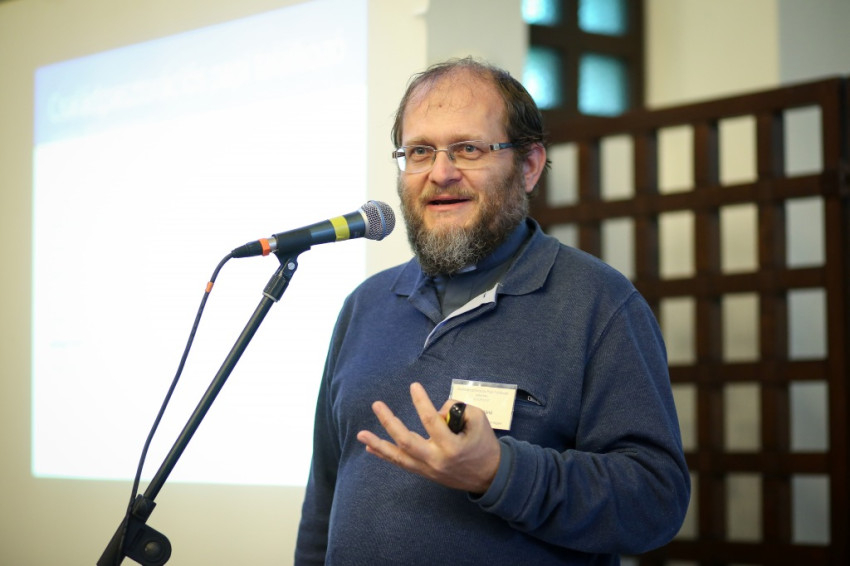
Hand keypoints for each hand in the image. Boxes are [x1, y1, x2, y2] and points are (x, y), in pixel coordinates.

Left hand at [356, 382, 500, 493]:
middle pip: (406, 441)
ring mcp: (428, 469)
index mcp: (451, 447)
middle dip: (389, 423)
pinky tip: (371, 446)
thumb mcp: (478, 420)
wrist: (490, 475)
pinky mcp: (424, 473)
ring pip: (398, 457)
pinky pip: (401, 463)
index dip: (421, 402)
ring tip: (361, 434)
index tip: (414, 386)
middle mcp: (436, 460)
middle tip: (377, 405)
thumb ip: (456, 410)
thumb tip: (436, 410)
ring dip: (378, 444)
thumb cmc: (484, 444)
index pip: (431, 421)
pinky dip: (385, 454)